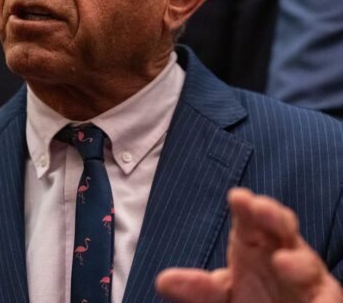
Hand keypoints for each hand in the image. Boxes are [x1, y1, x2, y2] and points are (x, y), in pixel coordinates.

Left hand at [155, 188, 341, 302]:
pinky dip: (322, 300)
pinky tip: (314, 302)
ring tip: (281, 262)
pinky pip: (327, 298)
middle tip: (258, 208)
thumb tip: (162, 280)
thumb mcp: (221, 295)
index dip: (246, 206)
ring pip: (307, 260)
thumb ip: (197, 288)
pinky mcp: (322, 301)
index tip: (237, 197)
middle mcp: (280, 253)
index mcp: (253, 244)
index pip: (250, 218)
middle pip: (281, 226)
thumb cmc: (250, 301)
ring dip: (297, 260)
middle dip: (272, 215)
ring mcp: (304, 278)